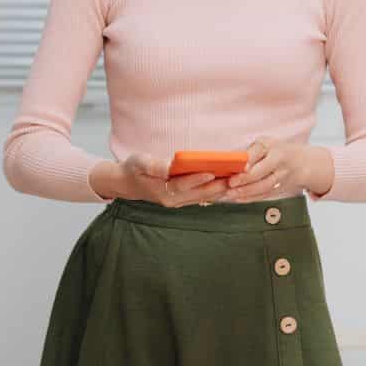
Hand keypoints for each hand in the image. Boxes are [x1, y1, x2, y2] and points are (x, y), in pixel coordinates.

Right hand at [91, 153, 230, 206]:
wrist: (128, 184)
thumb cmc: (134, 169)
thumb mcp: (139, 163)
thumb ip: (154, 166)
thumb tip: (169, 166)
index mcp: (162, 190)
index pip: (182, 184)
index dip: (197, 179)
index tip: (212, 172)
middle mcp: (172, 200)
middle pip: (198, 193)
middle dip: (217, 185)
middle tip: (234, 177)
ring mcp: (178, 202)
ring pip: (203, 197)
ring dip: (219, 190)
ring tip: (237, 181)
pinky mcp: (183, 201)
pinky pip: (202, 198)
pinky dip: (215, 192)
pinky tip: (228, 185)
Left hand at [222, 138, 332, 201]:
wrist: (302, 163)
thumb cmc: (276, 150)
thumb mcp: (265, 143)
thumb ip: (250, 152)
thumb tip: (230, 163)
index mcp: (273, 147)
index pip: (259, 152)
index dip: (248, 160)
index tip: (237, 167)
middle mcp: (279, 162)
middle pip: (262, 172)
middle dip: (245, 180)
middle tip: (230, 183)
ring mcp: (281, 177)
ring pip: (263, 187)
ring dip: (246, 192)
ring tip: (230, 194)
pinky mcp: (280, 189)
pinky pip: (264, 195)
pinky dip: (250, 198)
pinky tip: (238, 198)